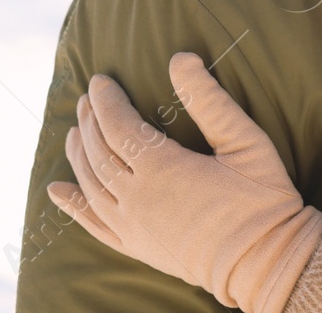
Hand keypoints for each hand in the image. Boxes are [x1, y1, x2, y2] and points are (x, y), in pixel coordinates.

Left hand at [48, 52, 321, 312]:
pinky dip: (72, 205)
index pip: (118, 125)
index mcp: (163, 168)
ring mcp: (133, 226)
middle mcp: (137, 198)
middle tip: (87, 99)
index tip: (99, 80)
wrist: (264, 263)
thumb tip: (180, 59)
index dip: (106, 100)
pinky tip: (58, 191)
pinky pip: (92, 224)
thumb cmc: (262, 200)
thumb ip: (211, 101)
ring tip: (74, 131)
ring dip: (78, 154)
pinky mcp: (136, 247)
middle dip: (89, 121)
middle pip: (99, 152)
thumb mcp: (246, 143)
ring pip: (91, 184)